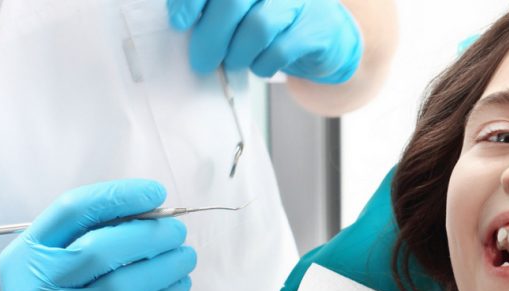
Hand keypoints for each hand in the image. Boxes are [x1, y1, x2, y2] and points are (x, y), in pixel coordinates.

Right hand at [0, 180, 195, 290]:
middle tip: (176, 232)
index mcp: (27, 253)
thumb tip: (152, 212)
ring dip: (167, 266)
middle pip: (102, 249)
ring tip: (185, 257)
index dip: (120, 196)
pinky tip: (179, 284)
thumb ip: (88, 230)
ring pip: (124, 286)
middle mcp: (36, 287)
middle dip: (151, 235)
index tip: (155, 193)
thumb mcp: (48, 257)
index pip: (74, 210)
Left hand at [168, 0, 362, 83]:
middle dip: (211, 36)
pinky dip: (262, 65)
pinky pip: (279, 51)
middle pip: (233, 2)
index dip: (192, 0)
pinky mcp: (316, 28)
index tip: (179, 22)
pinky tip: (260, 66)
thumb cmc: (278, 21)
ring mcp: (301, 1)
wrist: (329, 37)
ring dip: (237, 54)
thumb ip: (217, 8)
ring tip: (234, 63)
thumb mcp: (245, 7)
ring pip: (257, 28)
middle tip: (201, 60)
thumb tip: (181, 22)